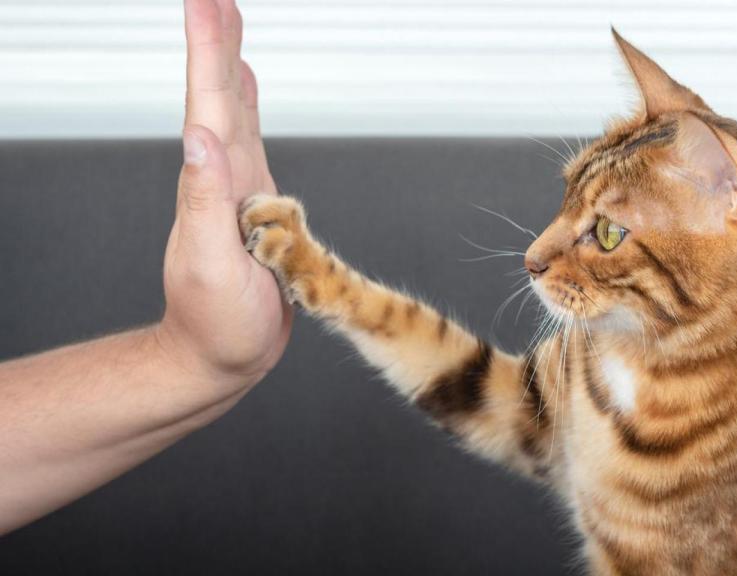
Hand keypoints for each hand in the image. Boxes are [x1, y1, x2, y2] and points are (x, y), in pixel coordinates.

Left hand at [156, 0, 290, 389]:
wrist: (219, 357)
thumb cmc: (216, 326)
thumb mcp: (212, 267)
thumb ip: (204, 202)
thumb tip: (200, 137)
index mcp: (212, 185)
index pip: (205, 104)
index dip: (207, 50)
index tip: (206, 0)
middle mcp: (222, 178)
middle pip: (215, 95)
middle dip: (214, 40)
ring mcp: (237, 189)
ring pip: (231, 111)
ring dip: (225, 62)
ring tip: (225, 22)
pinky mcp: (255, 205)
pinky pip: (250, 140)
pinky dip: (244, 105)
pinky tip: (242, 89)